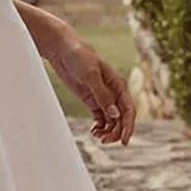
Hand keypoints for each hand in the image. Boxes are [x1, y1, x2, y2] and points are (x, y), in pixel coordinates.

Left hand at [43, 26, 134, 145]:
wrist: (62, 49)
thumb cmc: (79, 56)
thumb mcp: (90, 74)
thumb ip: (102, 95)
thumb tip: (115, 115)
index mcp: (118, 84)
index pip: (128, 109)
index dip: (128, 126)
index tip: (124, 141)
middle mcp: (113, 92)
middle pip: (121, 118)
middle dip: (116, 131)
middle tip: (104, 141)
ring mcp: (102, 97)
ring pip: (111, 120)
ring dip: (108, 131)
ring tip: (98, 138)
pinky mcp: (91, 100)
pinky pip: (101, 117)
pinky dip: (100, 126)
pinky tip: (94, 132)